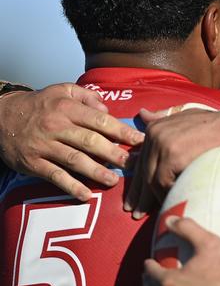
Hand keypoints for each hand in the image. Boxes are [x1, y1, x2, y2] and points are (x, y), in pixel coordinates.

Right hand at [0, 83, 143, 199]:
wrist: (0, 116)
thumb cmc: (40, 104)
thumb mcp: (62, 90)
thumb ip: (87, 96)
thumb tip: (107, 109)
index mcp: (67, 108)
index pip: (100, 121)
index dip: (121, 131)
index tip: (140, 141)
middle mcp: (57, 126)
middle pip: (90, 141)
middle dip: (114, 153)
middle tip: (132, 164)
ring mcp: (44, 146)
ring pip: (74, 160)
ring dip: (96, 172)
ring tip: (114, 180)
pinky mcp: (33, 163)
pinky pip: (54, 176)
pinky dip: (70, 186)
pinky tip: (86, 195)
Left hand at [125, 108, 219, 217]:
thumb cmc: (215, 126)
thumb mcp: (186, 115)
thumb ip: (164, 117)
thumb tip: (142, 114)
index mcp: (155, 128)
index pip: (142, 160)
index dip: (139, 180)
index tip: (136, 197)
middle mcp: (155, 135)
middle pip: (144, 171)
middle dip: (141, 194)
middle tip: (135, 211)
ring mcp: (163, 145)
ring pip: (152, 179)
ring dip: (155, 197)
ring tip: (154, 212)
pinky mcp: (173, 156)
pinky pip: (164, 183)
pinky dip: (167, 194)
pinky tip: (171, 203)